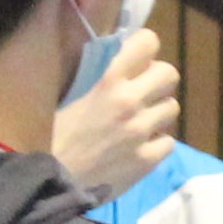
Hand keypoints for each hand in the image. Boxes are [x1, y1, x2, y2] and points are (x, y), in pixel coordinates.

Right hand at [50, 28, 176, 198]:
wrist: (50, 180)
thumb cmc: (51, 134)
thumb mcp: (70, 93)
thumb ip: (98, 75)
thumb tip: (119, 60)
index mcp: (107, 79)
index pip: (147, 43)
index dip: (146, 49)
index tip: (138, 60)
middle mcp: (129, 100)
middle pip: (169, 74)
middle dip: (159, 81)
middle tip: (144, 92)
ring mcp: (141, 131)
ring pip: (172, 107)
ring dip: (158, 112)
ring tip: (140, 122)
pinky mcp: (147, 159)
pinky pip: (169, 142)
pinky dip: (157, 143)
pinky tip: (139, 147)